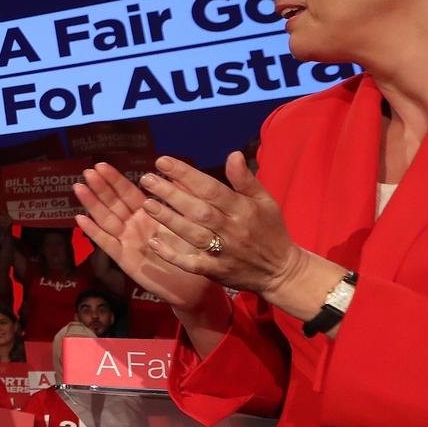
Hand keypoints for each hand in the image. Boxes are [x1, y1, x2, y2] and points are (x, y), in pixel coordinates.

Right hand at [74, 162, 215, 311]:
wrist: (196, 286)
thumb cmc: (194, 252)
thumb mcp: (189, 221)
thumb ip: (180, 198)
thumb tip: (176, 173)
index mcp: (148, 214)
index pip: (127, 192)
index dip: (114, 179)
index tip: (101, 164)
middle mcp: (134, 226)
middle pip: (113, 203)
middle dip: (100, 187)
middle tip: (88, 172)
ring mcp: (127, 242)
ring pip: (106, 219)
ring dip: (92, 204)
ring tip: (79, 188)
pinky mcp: (125, 260)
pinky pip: (107, 244)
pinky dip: (93, 232)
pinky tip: (81, 219)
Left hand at [135, 154, 306, 294]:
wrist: (281, 272)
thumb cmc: (270, 230)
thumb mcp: (265, 201)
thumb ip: (245, 179)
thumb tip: (232, 154)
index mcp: (243, 209)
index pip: (211, 188)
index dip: (186, 174)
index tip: (163, 161)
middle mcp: (231, 230)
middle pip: (198, 210)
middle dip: (171, 194)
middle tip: (147, 179)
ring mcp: (223, 252)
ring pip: (192, 234)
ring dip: (168, 219)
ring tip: (146, 204)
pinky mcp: (215, 271)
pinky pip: (191, 263)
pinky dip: (172, 254)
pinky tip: (153, 242)